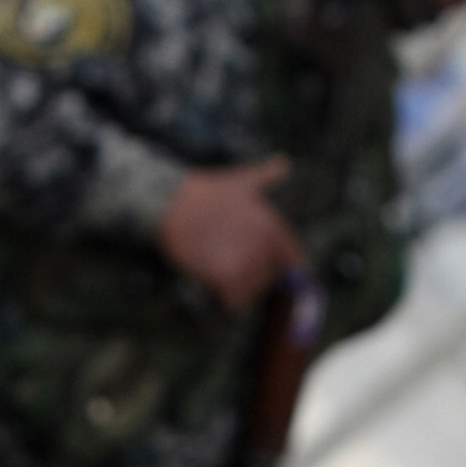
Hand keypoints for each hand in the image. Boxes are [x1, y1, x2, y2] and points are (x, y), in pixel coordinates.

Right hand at [160, 156, 301, 309]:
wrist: (171, 202)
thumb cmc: (205, 193)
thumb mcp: (242, 181)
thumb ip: (267, 176)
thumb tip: (284, 162)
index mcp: (275, 227)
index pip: (294, 263)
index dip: (277, 268)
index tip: (259, 265)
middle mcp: (266, 246)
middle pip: (270, 281)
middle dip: (252, 277)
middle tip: (227, 260)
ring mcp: (247, 263)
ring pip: (251, 294)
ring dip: (236, 289)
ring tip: (216, 265)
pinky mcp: (226, 277)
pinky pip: (233, 304)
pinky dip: (223, 301)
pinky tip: (212, 284)